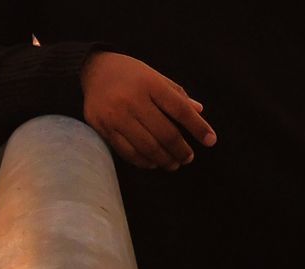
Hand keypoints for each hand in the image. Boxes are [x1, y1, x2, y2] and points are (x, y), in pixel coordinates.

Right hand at [81, 51, 217, 170]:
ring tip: (173, 164)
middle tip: (188, 158)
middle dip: (181, 150)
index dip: (198, 127)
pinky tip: (153, 163)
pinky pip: (127, 152)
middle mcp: (133, 99)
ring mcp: (116, 115)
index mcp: (150, 83)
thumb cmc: (132, 75)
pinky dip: (143, 161)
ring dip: (164, 159)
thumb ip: (177, 95)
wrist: (94, 69)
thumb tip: (200, 110)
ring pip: (147, 147)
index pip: (180, 109)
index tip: (211, 140)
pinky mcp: (103, 127)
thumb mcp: (156, 77)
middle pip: (165, 133)